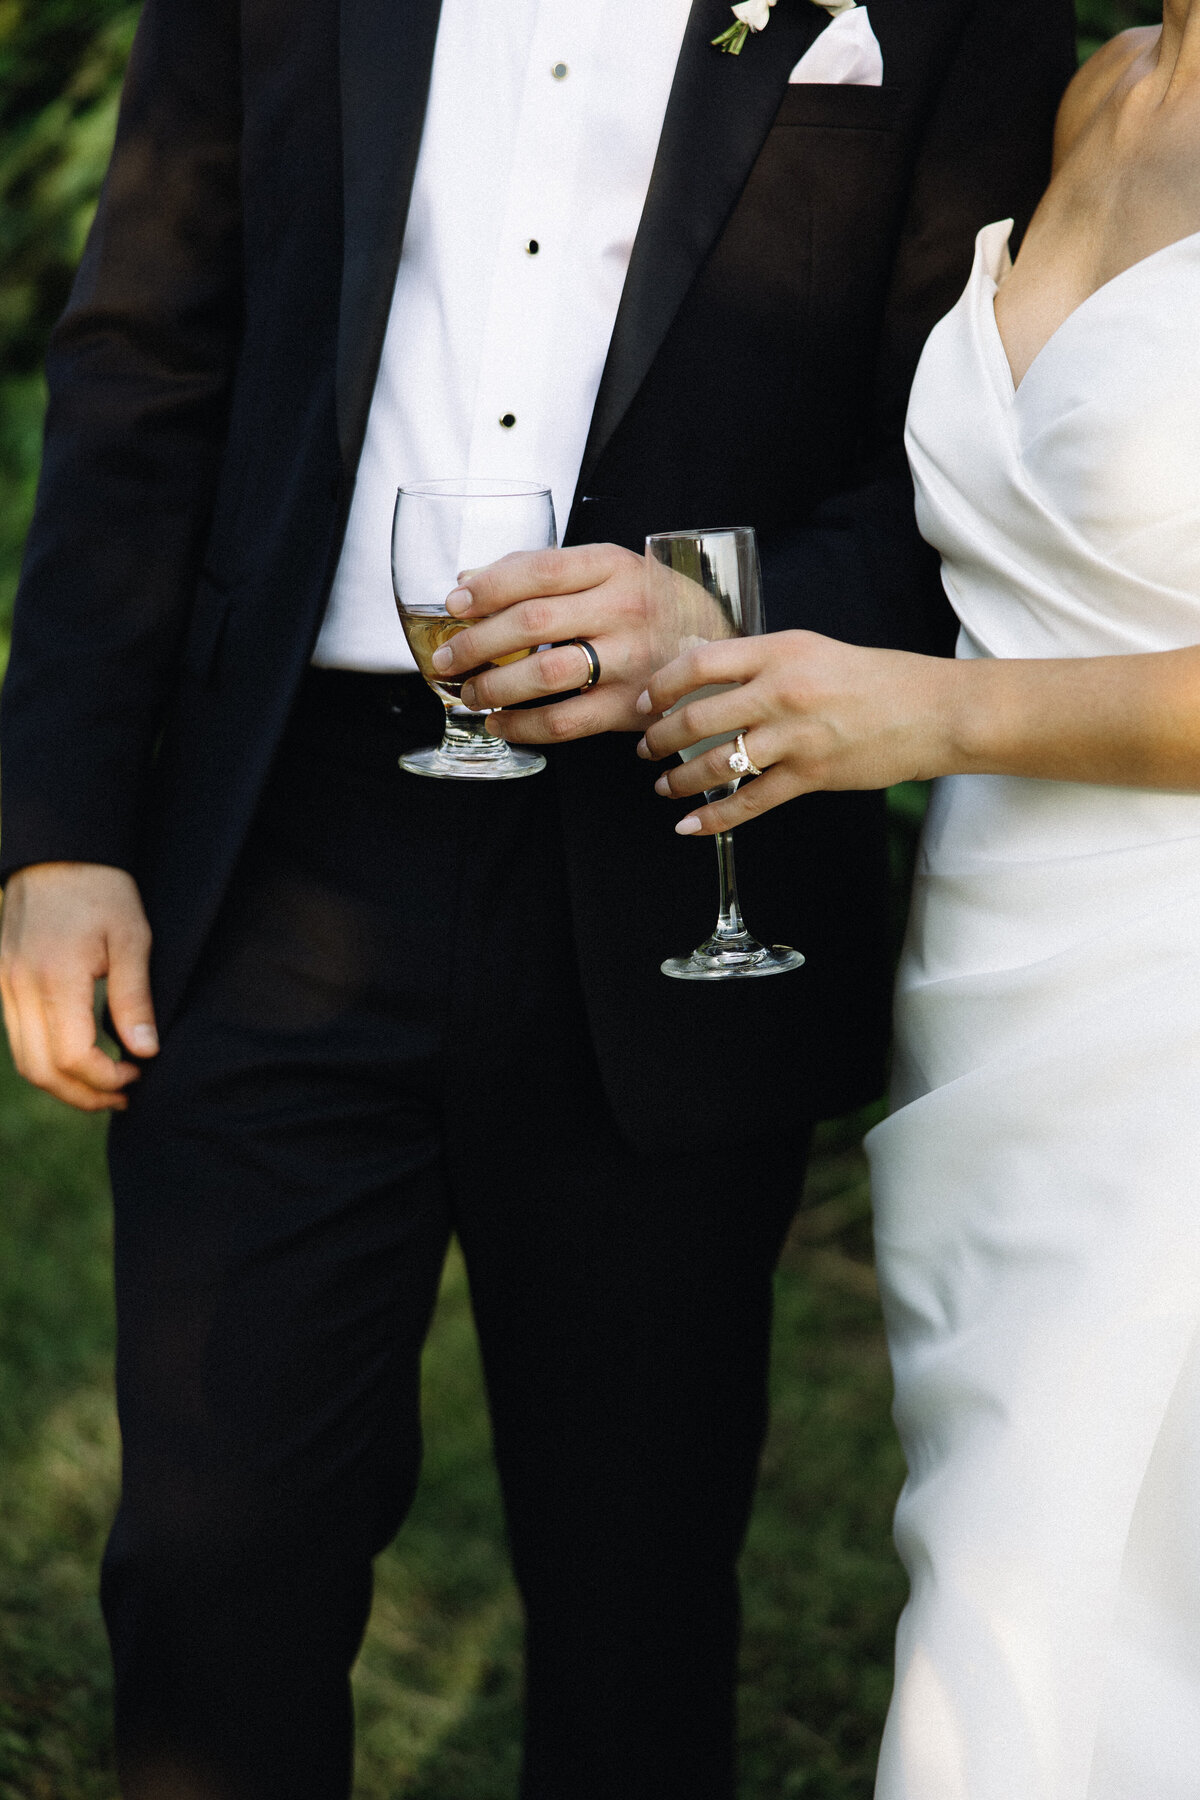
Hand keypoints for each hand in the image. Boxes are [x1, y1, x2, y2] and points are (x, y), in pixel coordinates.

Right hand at [0, 862, 157, 1111]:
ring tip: (105, 1085)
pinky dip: (46, 1059)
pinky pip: (18, 1037)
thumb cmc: (103, 891)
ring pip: (24, 1059)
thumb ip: (134, 998)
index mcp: (54, 977)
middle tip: (123, 1096)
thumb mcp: (132, 939)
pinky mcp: (2, 981)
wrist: (59, 852)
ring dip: (63, 1083)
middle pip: (40, 1070)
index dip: (105, 1079)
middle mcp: (19, 986)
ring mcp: (4, 985)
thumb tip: (145, 1051)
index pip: (71, 1057)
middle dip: (82, 1095)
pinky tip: (80, 1058)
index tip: (138, 1074)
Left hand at [429, 543, 655, 739]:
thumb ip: (541, 569)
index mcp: (614, 566)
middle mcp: (624, 609)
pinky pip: (564, 721)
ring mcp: (630, 660)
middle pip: (533, 622)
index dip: (489, 586)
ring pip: (543, 674)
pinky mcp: (630, 707)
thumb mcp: (608, 570)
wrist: (720, 649)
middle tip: (446, 658)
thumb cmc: (651, 604)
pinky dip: (522, 727)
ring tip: (469, 692)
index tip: (454, 603)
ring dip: (493, 687)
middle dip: (476, 642)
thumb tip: (468, 580)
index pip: (541, 569)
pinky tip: (500, 723)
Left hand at [635, 629, 952, 834]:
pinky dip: (713, 816)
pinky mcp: (812, 774)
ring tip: (663, 785)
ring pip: (717, 762)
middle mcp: (782, 690)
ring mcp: (796, 735)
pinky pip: (749, 800)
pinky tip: (689, 825)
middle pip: (698, 717)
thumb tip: (709, 674)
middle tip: (646, 748)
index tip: (645, 702)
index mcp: (780, 651)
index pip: (699, 664)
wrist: (936, 711)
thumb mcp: (813, 651)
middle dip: (661, 738)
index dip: (662, 687)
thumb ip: (763, 662)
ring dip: (679, 779)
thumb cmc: (878, 679)